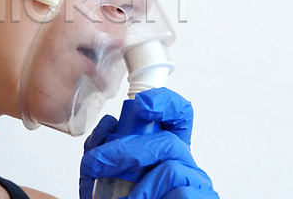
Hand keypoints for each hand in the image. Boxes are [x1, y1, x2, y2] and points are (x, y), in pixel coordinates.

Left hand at [79, 88, 218, 198]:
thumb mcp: (102, 176)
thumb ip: (103, 150)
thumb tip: (109, 126)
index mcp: (165, 149)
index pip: (178, 115)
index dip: (165, 102)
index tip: (140, 106)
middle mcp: (184, 162)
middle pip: (167, 140)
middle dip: (125, 148)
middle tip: (95, 163)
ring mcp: (197, 185)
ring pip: (171, 166)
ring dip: (138, 183)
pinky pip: (181, 194)